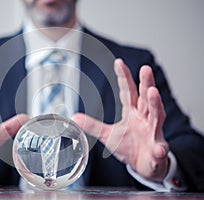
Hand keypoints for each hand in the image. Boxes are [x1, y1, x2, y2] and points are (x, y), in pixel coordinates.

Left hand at [72, 59, 168, 181]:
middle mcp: (145, 118)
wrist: (143, 165)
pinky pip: (159, 150)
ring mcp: (153, 133)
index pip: (128, 91)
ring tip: (153, 92)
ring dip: (155, 104)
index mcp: (132, 112)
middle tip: (145, 68)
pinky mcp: (157, 151)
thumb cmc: (128, 146)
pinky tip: (159, 150)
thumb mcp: (107, 134)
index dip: (124, 77)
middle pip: (145, 98)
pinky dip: (159, 150)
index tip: (119, 62)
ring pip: (157, 116)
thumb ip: (92, 125)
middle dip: (146, 83)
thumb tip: (74, 118)